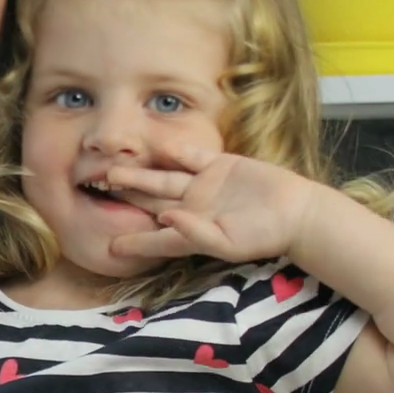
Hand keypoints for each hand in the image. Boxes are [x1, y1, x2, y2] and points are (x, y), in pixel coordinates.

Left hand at [104, 147, 320, 264]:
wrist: (298, 212)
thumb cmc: (264, 235)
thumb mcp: (228, 243)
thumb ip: (195, 234)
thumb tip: (166, 219)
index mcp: (191, 232)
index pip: (156, 238)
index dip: (134, 242)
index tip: (108, 246)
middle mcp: (192, 208)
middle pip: (151, 203)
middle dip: (126, 197)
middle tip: (95, 189)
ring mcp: (203, 186)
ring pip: (163, 179)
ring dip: (139, 174)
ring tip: (111, 170)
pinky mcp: (219, 165)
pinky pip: (190, 157)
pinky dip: (173, 151)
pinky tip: (152, 146)